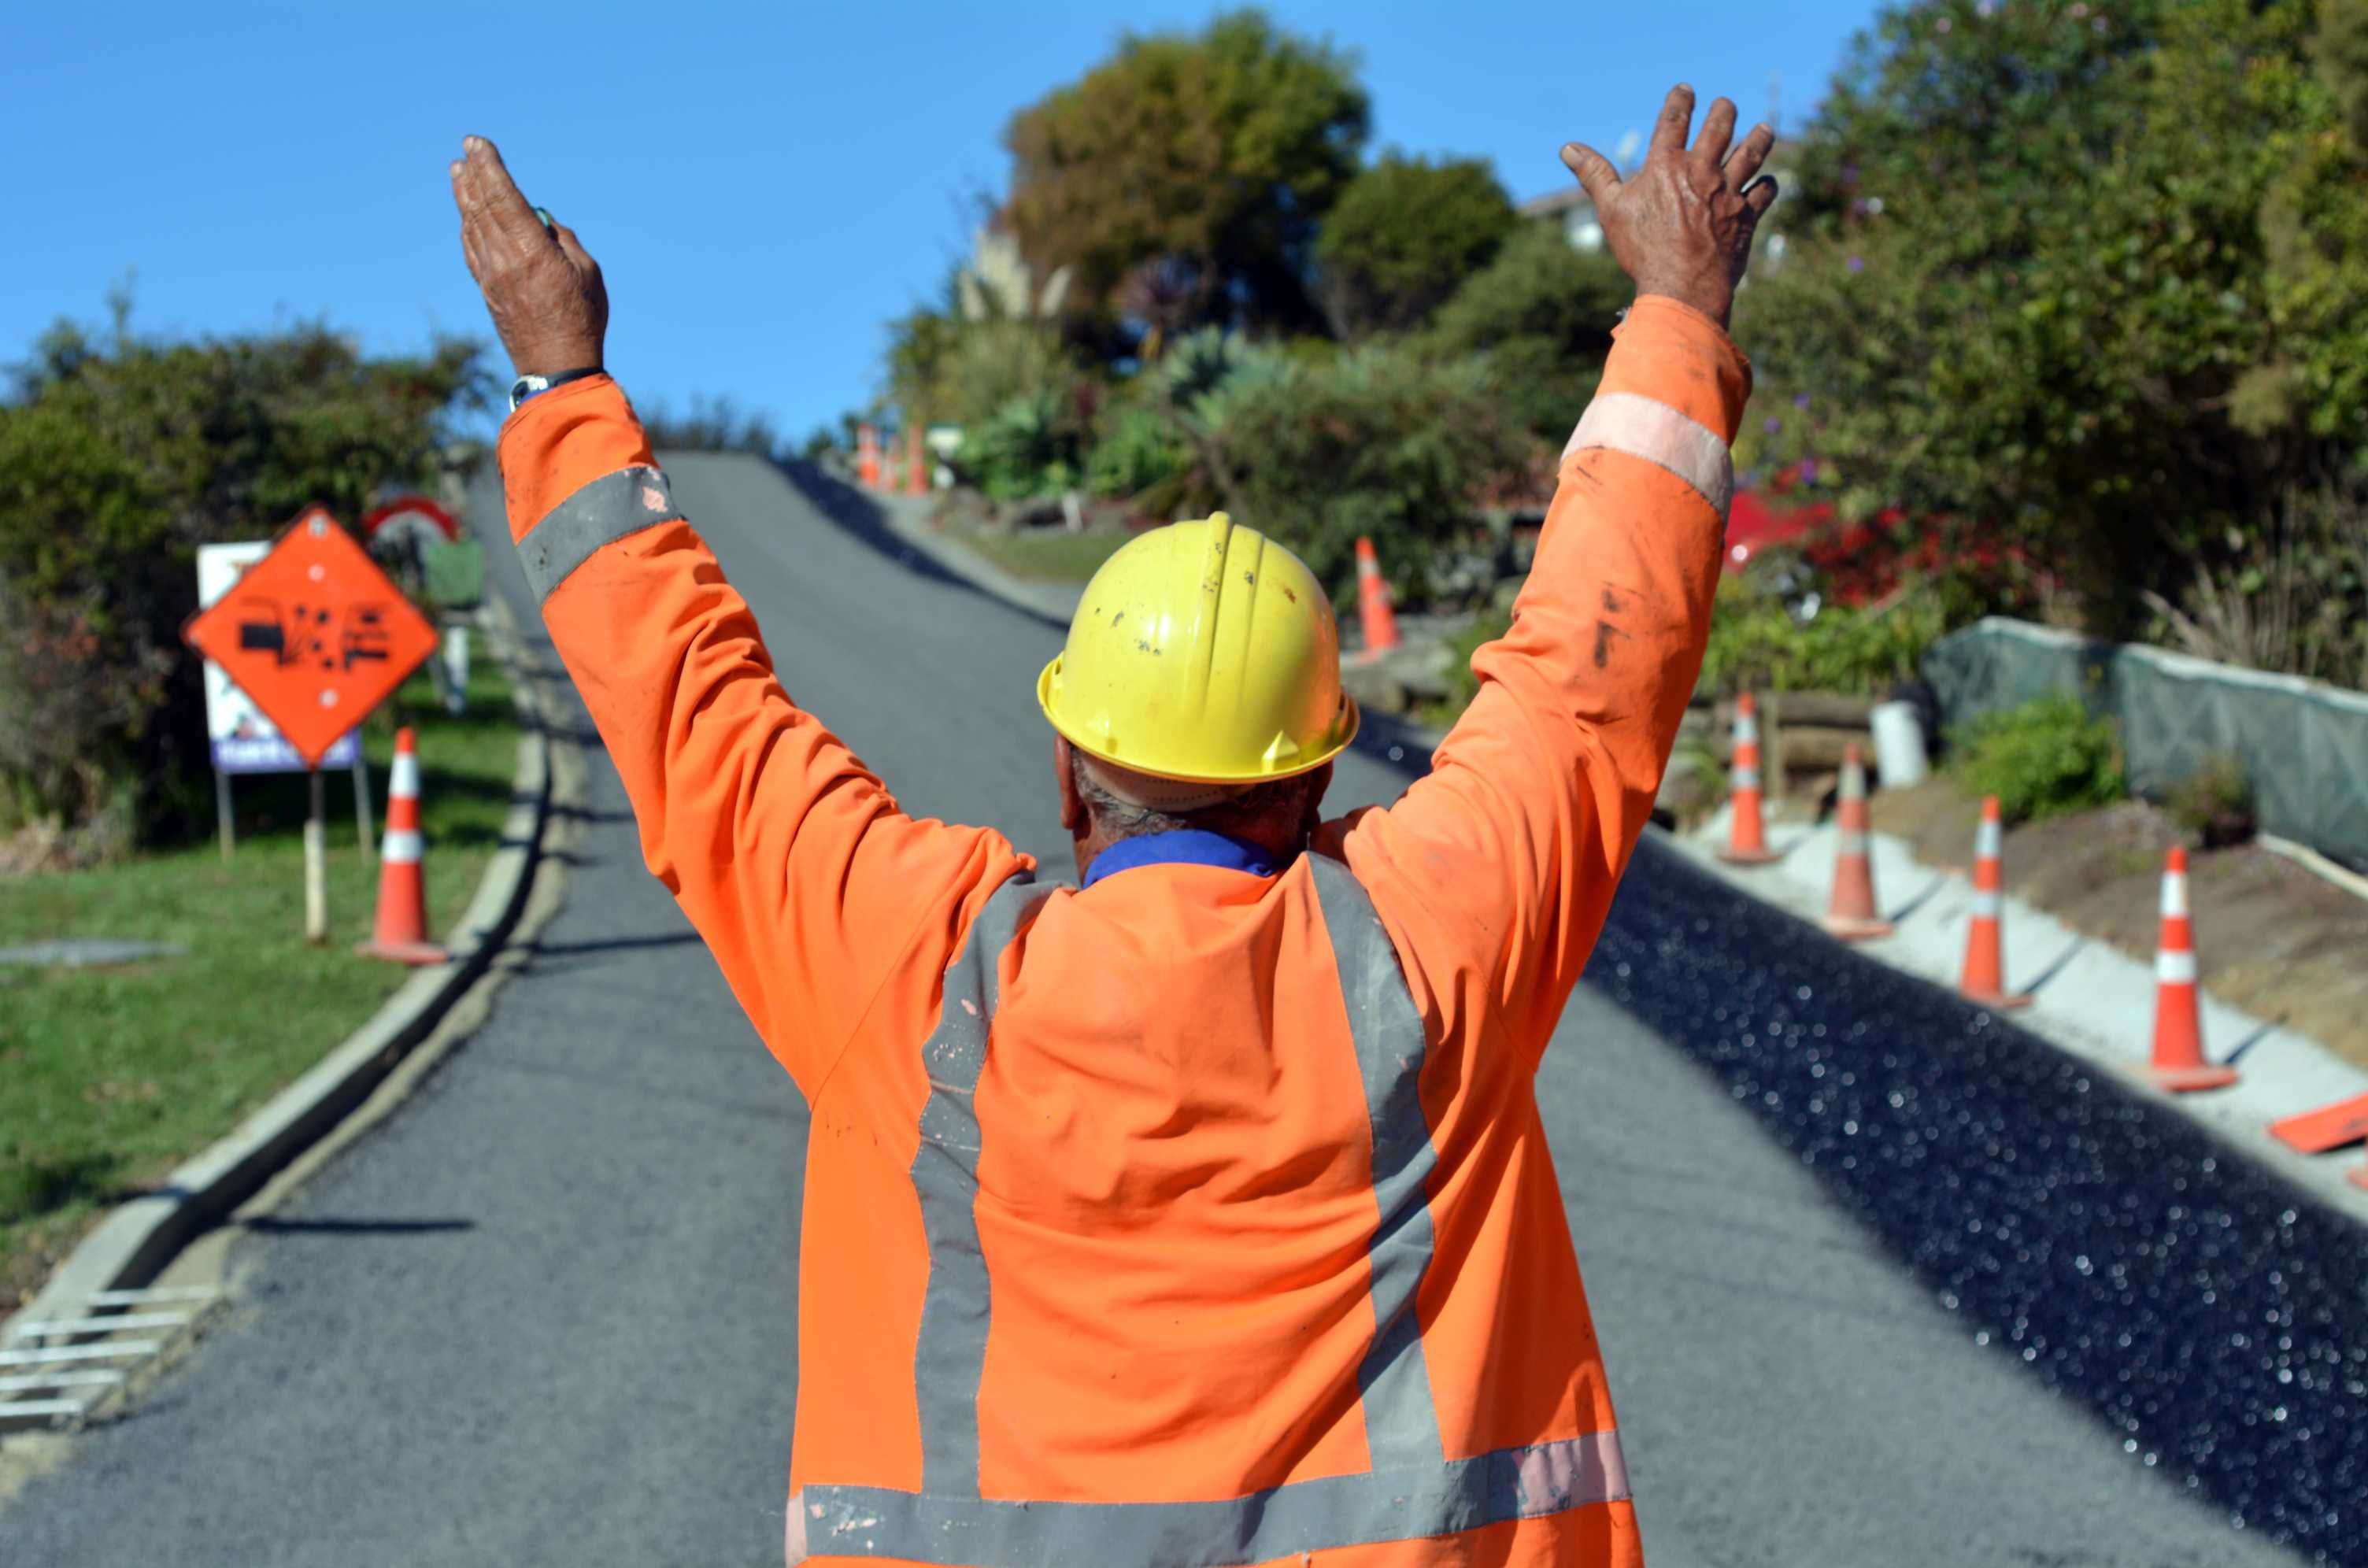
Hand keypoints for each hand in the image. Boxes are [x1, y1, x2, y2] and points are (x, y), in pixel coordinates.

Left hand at [449, 136, 607, 377]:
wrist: (557, 365)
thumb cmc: (582, 318)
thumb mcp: (587, 272)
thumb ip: (562, 239)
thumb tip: (539, 221)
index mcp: (531, 250)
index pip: (503, 197)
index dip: (489, 167)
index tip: (478, 144)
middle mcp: (504, 258)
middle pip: (482, 206)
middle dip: (474, 173)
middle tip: (466, 150)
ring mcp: (491, 275)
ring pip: (471, 225)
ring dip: (464, 195)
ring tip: (458, 172)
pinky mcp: (487, 290)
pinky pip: (471, 249)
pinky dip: (467, 226)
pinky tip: (466, 215)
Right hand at [1559, 86, 1778, 328]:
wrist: (1681, 287)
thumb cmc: (1642, 250)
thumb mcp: (1612, 210)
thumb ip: (1594, 175)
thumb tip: (1568, 148)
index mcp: (1666, 166)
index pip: (1674, 120)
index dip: (1680, 101)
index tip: (1685, 90)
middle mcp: (1701, 172)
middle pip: (1720, 127)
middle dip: (1723, 111)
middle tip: (1725, 105)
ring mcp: (1728, 192)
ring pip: (1752, 153)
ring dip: (1758, 138)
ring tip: (1763, 129)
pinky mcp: (1746, 216)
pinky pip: (1765, 192)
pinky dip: (1768, 185)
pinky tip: (1768, 182)